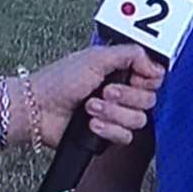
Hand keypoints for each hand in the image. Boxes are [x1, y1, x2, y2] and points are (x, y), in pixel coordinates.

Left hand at [29, 44, 163, 149]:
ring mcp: (115, 114)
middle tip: (103, 91)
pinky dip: (108, 130)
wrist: (38, 109)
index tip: (134, 77)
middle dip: (125, 96)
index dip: (147, 79)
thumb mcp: (96, 58)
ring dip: (113, 113)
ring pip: (139, 120)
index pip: (154, 76)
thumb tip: (154, 64)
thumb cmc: (59, 81)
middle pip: (149, 99)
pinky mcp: (108, 134)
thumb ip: (130, 54)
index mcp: (120, 69)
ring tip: (90, 108)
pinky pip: (126, 137)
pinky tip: (91, 124)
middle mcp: (121, 92)